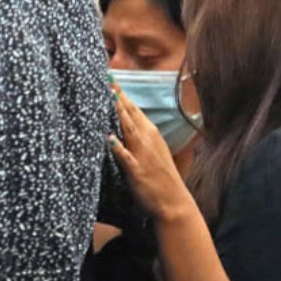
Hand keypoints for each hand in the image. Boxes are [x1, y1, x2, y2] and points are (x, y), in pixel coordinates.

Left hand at [110, 89, 198, 225]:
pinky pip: (126, 158)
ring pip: (129, 129)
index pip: (135, 111)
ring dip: (119, 113)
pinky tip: (109, 139)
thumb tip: (126, 128)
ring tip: (109, 97)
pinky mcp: (137, 171)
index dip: (123, 95)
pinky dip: (118, 148)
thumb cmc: (161, 179)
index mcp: (151, 136)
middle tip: (107, 78)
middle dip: (119, 96)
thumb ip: (140, 139)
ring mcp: (142, 155)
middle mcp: (147, 141)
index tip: (112, 79)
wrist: (174, 202)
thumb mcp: (152, 153)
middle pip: (131, 114)